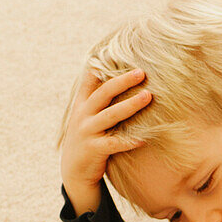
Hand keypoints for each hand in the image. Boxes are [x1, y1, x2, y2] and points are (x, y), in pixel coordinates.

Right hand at [60, 68, 151, 214]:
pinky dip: (129, 141)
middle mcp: (83, 115)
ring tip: (148, 96)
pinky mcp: (94, 150)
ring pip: (110, 115)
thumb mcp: (87, 116)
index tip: (116, 50)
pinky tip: (144, 138)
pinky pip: (114, 143)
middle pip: (104, 93)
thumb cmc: (88, 139)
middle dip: (122, 81)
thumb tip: (108, 74)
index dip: (102, 65)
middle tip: (142, 72)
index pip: (90, 80)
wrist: (74, 171)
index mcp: (82, 104)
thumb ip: (98, 99)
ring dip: (130, 105)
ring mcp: (87, 132)